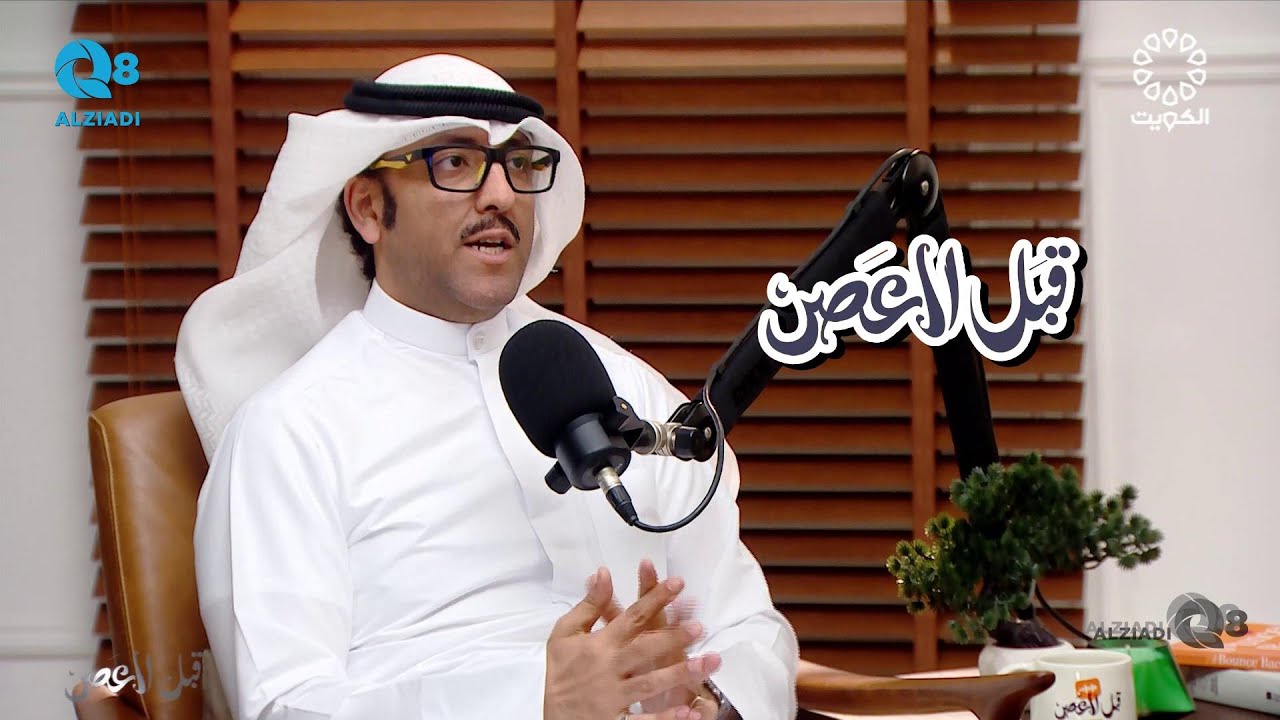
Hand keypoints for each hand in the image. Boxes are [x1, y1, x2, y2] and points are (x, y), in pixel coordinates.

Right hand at [544, 566, 721, 719]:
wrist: (551, 715)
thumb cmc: (561, 671)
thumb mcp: (565, 633)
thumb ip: (589, 604)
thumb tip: (603, 574)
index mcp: (601, 644)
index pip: (632, 616)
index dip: (655, 598)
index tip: (677, 583)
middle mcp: (610, 667)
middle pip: (646, 649)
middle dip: (672, 637)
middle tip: (698, 627)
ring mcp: (615, 695)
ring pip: (651, 682)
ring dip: (680, 673)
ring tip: (708, 663)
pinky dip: (666, 717)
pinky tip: (688, 711)